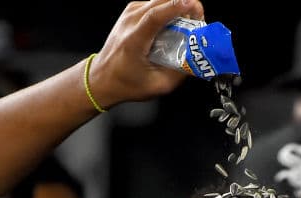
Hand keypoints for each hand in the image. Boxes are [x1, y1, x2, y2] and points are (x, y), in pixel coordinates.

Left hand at [88, 0, 204, 107]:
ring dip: (177, 5)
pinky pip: (154, 2)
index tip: (194, 8)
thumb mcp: (157, 85)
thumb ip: (179, 73)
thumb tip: (196, 60)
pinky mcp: (131, 11)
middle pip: (160, 1)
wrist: (102, 78)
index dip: (176, 7)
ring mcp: (129, 14)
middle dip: (184, 4)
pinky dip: (167, 7)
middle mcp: (130, 22)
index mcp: (134, 40)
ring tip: (187, 21)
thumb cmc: (125, 83)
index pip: (155, 15)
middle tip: (198, 19)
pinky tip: (173, 20)